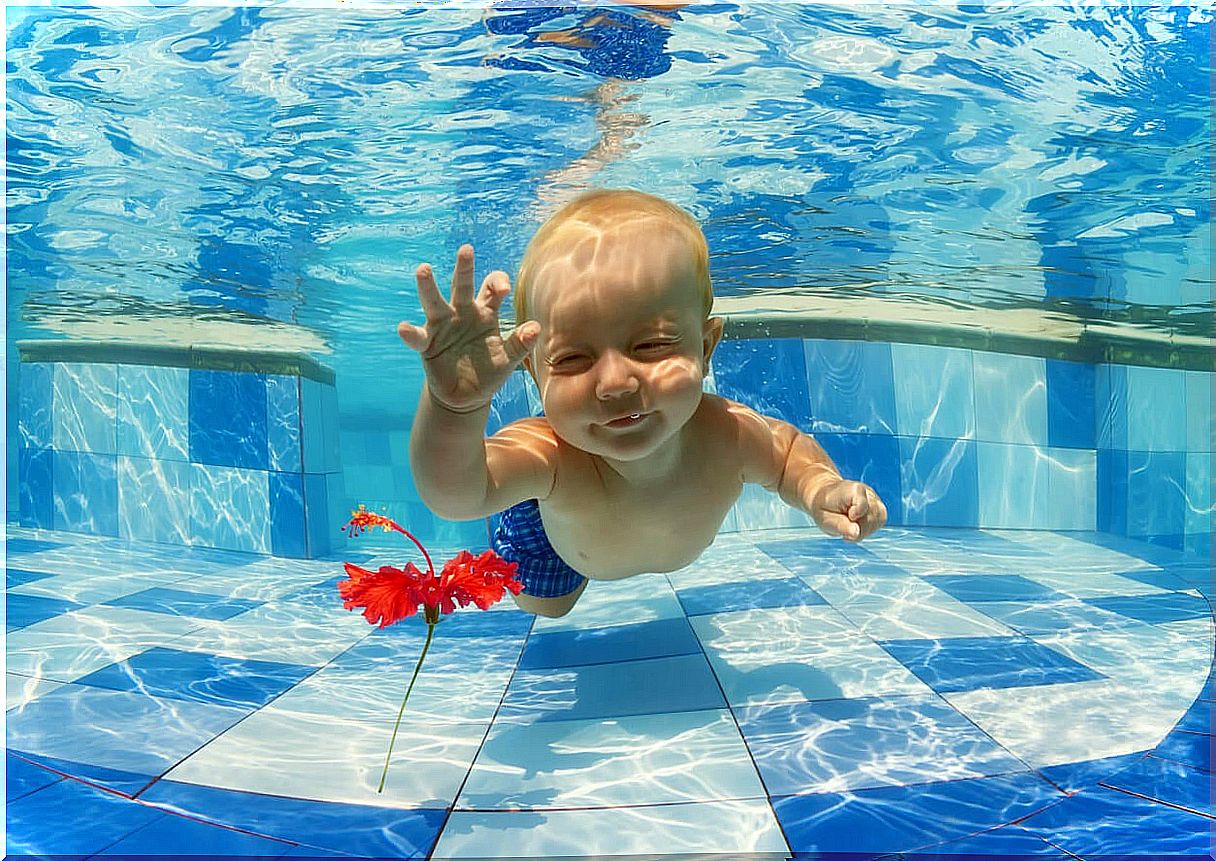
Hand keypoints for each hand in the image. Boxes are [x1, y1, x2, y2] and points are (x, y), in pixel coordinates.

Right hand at [397, 244, 539, 414]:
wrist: (467, 396)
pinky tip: (404, 328)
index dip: (497, 283)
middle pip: (462, 285)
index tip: (504, 290)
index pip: (491, 288)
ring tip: (423, 269)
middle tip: (466, 249)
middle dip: (464, 268)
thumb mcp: (508, 359)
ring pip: (434, 302)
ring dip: (428, 286)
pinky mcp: (427, 344)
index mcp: (485, 312)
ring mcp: (442, 326)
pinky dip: (410, 333)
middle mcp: (462, 312)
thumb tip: (536, 327)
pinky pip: (418, 337)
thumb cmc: (489, 371)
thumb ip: (520, 343)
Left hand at [811, 480, 886, 541]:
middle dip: (858, 528)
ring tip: (849, 525)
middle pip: (872, 517)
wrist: (826, 497)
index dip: (855, 517)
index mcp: (853, 489)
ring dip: (864, 529)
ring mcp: (875, 499)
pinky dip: (868, 528)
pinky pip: (880, 521)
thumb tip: (856, 533)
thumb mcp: (825, 518)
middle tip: (842, 526)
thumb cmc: (824, 508)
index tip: (847, 518)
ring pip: (879, 520)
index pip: (863, 505)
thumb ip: (840, 525)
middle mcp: (868, 492)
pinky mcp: (879, 507)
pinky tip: (856, 525)